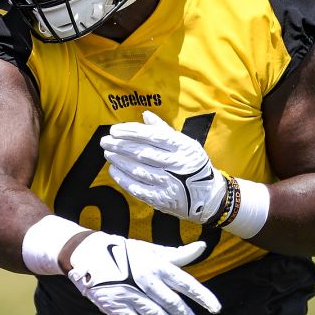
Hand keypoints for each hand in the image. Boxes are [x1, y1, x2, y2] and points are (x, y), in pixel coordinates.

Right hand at [67, 232, 220, 314]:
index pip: (185, 282)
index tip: (216, 309)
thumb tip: (202, 247)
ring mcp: (130, 294)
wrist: (88, 254)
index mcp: (156, 264)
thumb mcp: (150, 250)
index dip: (202, 296)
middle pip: (172, 303)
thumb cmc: (123, 251)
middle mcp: (145, 279)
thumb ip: (177, 254)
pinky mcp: (116, 306)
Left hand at [101, 110, 226, 223]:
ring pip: (139, 171)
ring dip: (120, 161)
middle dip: (120, 146)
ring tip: (107, 153)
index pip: (153, 137)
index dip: (132, 133)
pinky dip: (124, 179)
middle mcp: (177, 165)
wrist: (209, 197)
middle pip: (143, 153)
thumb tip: (145, 114)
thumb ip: (164, 130)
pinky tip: (114, 171)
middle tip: (105, 141)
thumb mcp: (186, 144)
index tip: (115, 130)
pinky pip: (139, 189)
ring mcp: (170, 184)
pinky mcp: (162, 200)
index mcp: (183, 148)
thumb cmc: (193, 165)